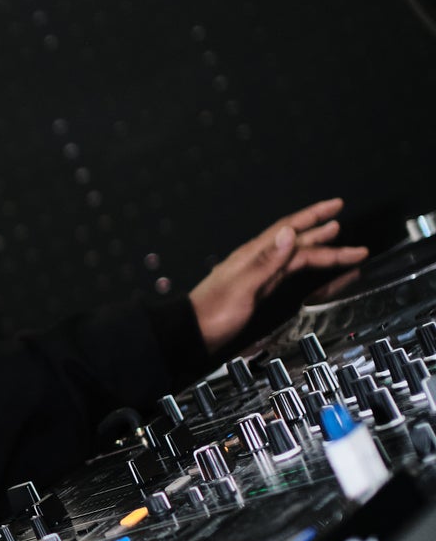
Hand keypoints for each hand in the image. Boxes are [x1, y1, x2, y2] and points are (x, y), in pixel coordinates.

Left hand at [188, 198, 367, 353]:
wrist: (194, 334)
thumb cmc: (213, 312)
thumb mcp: (242, 286)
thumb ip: (267, 261)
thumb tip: (289, 233)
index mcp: (254, 254)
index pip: (289, 228)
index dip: (314, 216)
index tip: (336, 206)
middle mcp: (258, 260)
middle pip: (296, 241)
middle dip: (323, 233)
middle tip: (345, 224)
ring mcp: (259, 274)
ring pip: (295, 256)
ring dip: (318, 249)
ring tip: (338, 241)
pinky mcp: (260, 289)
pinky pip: (289, 272)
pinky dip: (306, 267)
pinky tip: (312, 267)